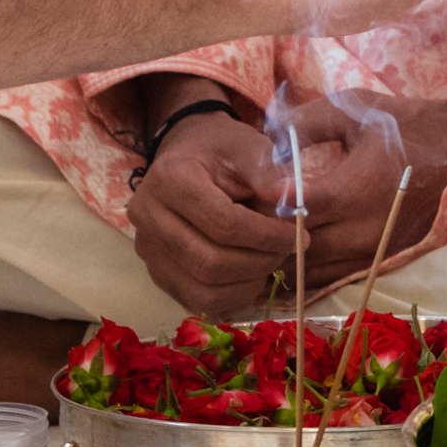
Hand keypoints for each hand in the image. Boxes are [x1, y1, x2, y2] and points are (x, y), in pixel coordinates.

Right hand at [127, 104, 296, 313]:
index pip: (224, 223)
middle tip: (288, 251)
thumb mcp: (249, 145)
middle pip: (210, 262)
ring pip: (202, 289)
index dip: (267, 235)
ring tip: (271, 261)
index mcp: (171, 179)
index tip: (300, 235)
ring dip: (248, 283)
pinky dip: (232, 296)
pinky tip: (252, 275)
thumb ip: (269, 173)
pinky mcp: (155, 272)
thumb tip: (294, 201)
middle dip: (259, 262)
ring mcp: (147, 249)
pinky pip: (196, 300)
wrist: (189, 154)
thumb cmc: (222, 148)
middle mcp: (148, 217)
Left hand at [271, 90, 446, 274]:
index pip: (290, 212)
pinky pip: (333, 280)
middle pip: (295, 250)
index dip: (265, 203)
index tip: (257, 188)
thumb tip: (265, 139)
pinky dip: (311, 269)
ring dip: (288, 256)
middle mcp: (363, 230)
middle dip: (270, 234)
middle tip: (257, 214)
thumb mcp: (356, 108)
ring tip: (276, 232)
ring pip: (311, 273)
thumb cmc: (406, 123)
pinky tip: (303, 249)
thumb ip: (306, 122)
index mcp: (354, 189)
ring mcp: (375, 252)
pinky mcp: (383, 262)